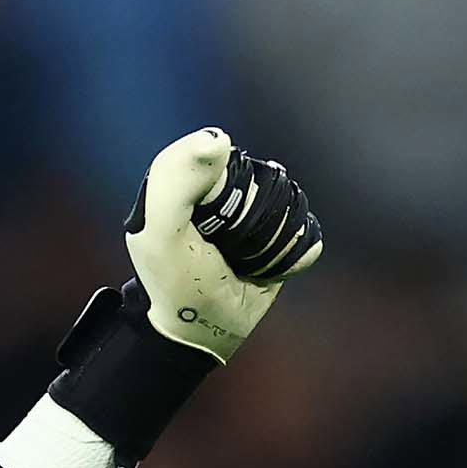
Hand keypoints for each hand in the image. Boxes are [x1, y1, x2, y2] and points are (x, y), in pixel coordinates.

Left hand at [124, 127, 324, 362]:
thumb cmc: (176, 282)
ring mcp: (254, 210)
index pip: (216, 154)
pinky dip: (292, 251)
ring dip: (271, 236)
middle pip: (260, 176)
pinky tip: (267, 266)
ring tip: (245, 258)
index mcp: (183, 182)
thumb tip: (217, 138)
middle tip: (222, 244)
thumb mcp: (160, 234)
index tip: (202, 218)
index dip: (215, 185)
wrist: (206, 328)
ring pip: (288, 199)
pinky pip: (306, 227)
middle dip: (247, 215)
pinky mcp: (281, 233)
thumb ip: (175, 181)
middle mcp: (221, 191)